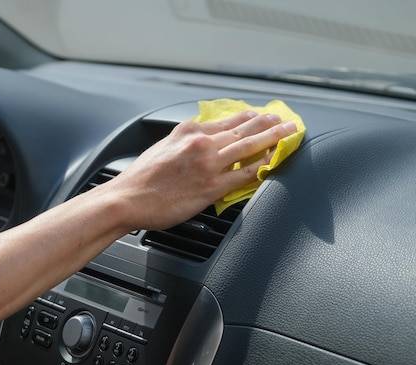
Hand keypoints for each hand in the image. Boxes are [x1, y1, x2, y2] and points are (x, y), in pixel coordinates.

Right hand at [108, 111, 296, 230]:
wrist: (128, 199)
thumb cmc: (141, 178)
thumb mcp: (163, 146)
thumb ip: (185, 139)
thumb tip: (202, 136)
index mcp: (188, 132)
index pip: (226, 121)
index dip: (247, 117)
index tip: (260, 114)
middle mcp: (201, 144)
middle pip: (242, 130)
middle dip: (267, 122)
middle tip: (283, 118)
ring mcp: (208, 165)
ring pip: (249, 147)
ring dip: (272, 138)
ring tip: (287, 133)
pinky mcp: (211, 187)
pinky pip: (244, 175)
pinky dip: (262, 166)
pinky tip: (274, 162)